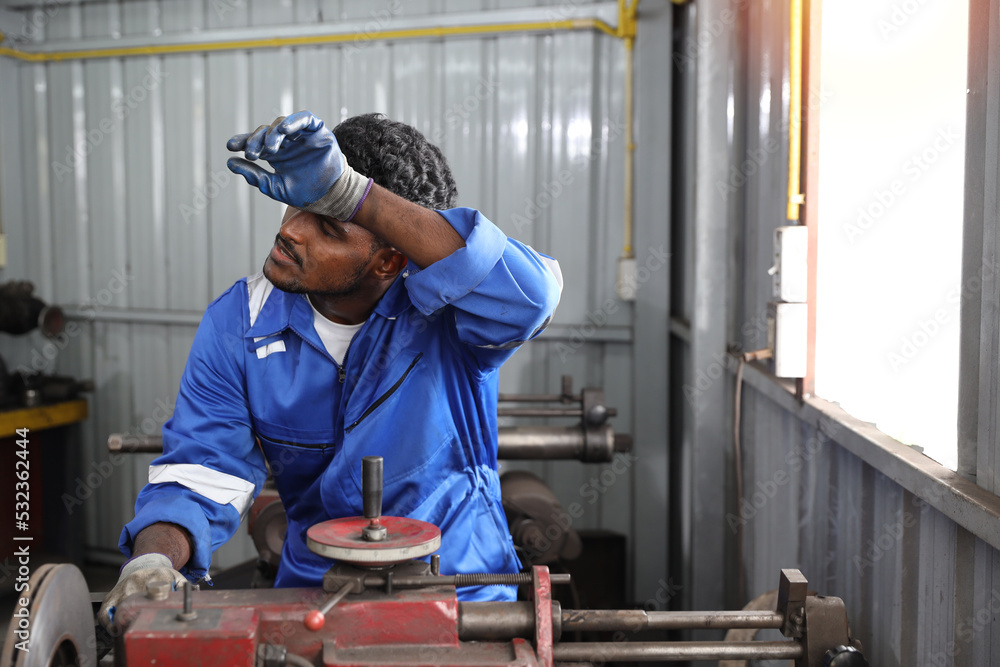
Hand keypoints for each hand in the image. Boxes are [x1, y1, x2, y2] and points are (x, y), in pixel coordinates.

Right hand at [98, 553, 186, 629]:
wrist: (144, 564)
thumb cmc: (161, 575)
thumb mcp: (175, 576)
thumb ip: (183, 586)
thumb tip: (192, 595)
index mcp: (152, 578)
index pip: (150, 594)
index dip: (149, 607)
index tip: (150, 617)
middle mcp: (134, 583)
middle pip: (130, 604)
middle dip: (133, 618)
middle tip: (138, 628)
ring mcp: (121, 589)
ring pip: (114, 609)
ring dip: (119, 623)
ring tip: (126, 630)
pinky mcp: (110, 595)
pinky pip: (104, 611)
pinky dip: (107, 622)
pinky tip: (114, 628)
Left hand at [226, 111, 370, 220]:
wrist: (331, 198)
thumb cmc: (305, 194)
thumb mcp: (275, 187)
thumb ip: (255, 176)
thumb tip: (230, 163)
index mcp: (276, 153)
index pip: (256, 142)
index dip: (242, 141)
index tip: (231, 146)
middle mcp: (287, 142)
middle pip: (266, 132)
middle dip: (256, 140)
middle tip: (252, 154)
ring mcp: (302, 136)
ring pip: (282, 124)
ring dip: (273, 134)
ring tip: (270, 147)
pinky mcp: (318, 131)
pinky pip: (305, 119)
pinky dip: (294, 121)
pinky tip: (284, 130)